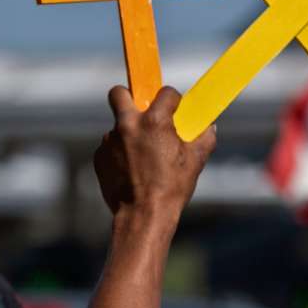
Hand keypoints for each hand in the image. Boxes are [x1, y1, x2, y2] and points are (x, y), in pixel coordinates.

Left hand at [93, 87, 215, 216]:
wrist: (143, 215)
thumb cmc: (172, 187)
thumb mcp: (196, 161)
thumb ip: (204, 138)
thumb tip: (209, 128)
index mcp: (154, 122)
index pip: (165, 93)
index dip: (173, 100)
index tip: (175, 109)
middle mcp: (127, 125)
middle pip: (119, 94)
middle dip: (129, 97)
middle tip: (141, 112)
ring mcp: (109, 141)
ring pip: (118, 125)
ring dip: (129, 133)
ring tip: (143, 156)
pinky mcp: (99, 157)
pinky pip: (110, 146)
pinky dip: (120, 152)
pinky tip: (132, 169)